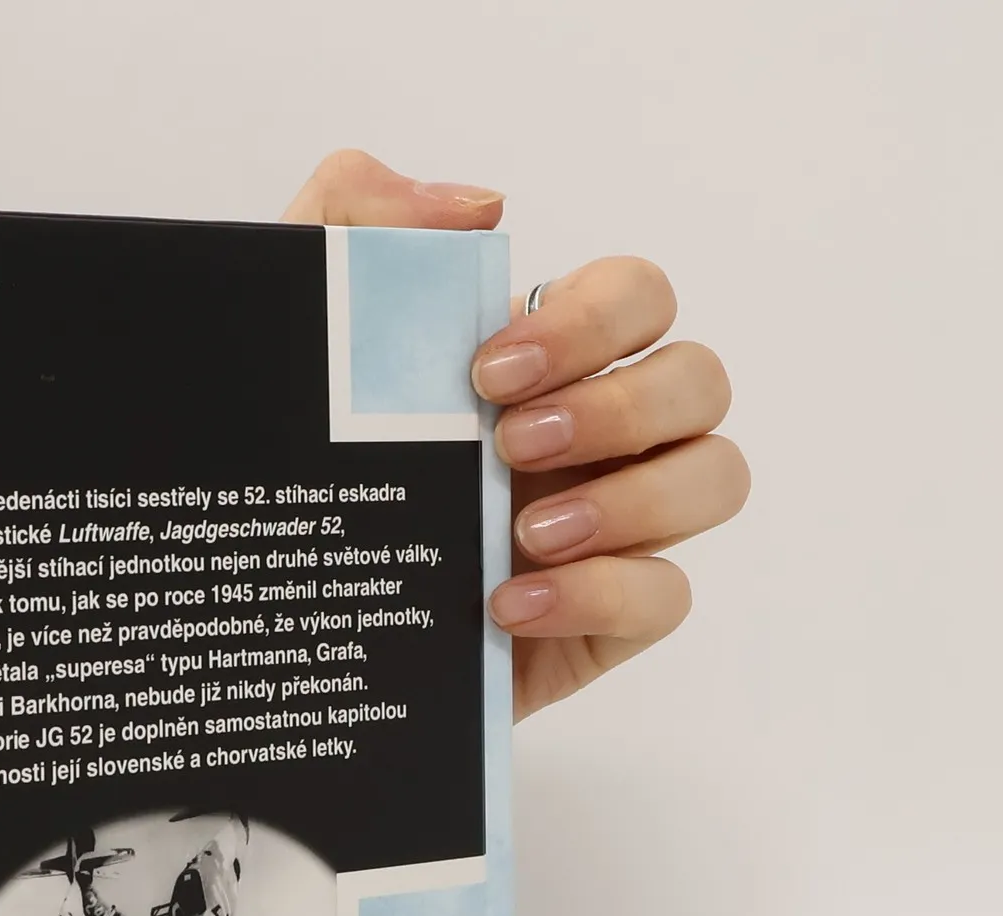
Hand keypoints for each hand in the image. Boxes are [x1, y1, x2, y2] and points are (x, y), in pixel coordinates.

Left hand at [284, 151, 748, 719]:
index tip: (488, 370)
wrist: (285, 622)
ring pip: (716, 477)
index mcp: (548, 365)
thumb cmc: (308, 479)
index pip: (637, 296)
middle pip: (699, 379)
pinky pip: (666, 595)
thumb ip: (348, 222)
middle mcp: (602, 437)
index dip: (592, 319)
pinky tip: (507, 605)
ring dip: (634, 497)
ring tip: (524, 530)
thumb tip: (478, 206)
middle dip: (619, 405)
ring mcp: (616, 528)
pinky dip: (598, 594)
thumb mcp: (296, 345)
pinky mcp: (609, 620)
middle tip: (509, 444)